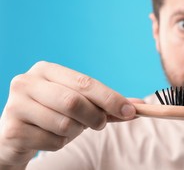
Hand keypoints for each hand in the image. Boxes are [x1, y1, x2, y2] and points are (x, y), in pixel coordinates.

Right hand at [0, 61, 137, 166]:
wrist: (16, 135)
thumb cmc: (53, 114)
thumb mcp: (79, 105)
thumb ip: (106, 104)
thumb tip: (139, 106)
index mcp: (46, 70)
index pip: (85, 82)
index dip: (110, 98)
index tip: (130, 111)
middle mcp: (27, 82)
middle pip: (74, 102)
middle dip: (95, 117)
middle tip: (101, 124)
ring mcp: (15, 105)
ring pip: (64, 124)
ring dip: (75, 132)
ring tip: (66, 128)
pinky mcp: (12, 130)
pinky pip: (52, 142)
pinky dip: (59, 144)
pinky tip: (49, 138)